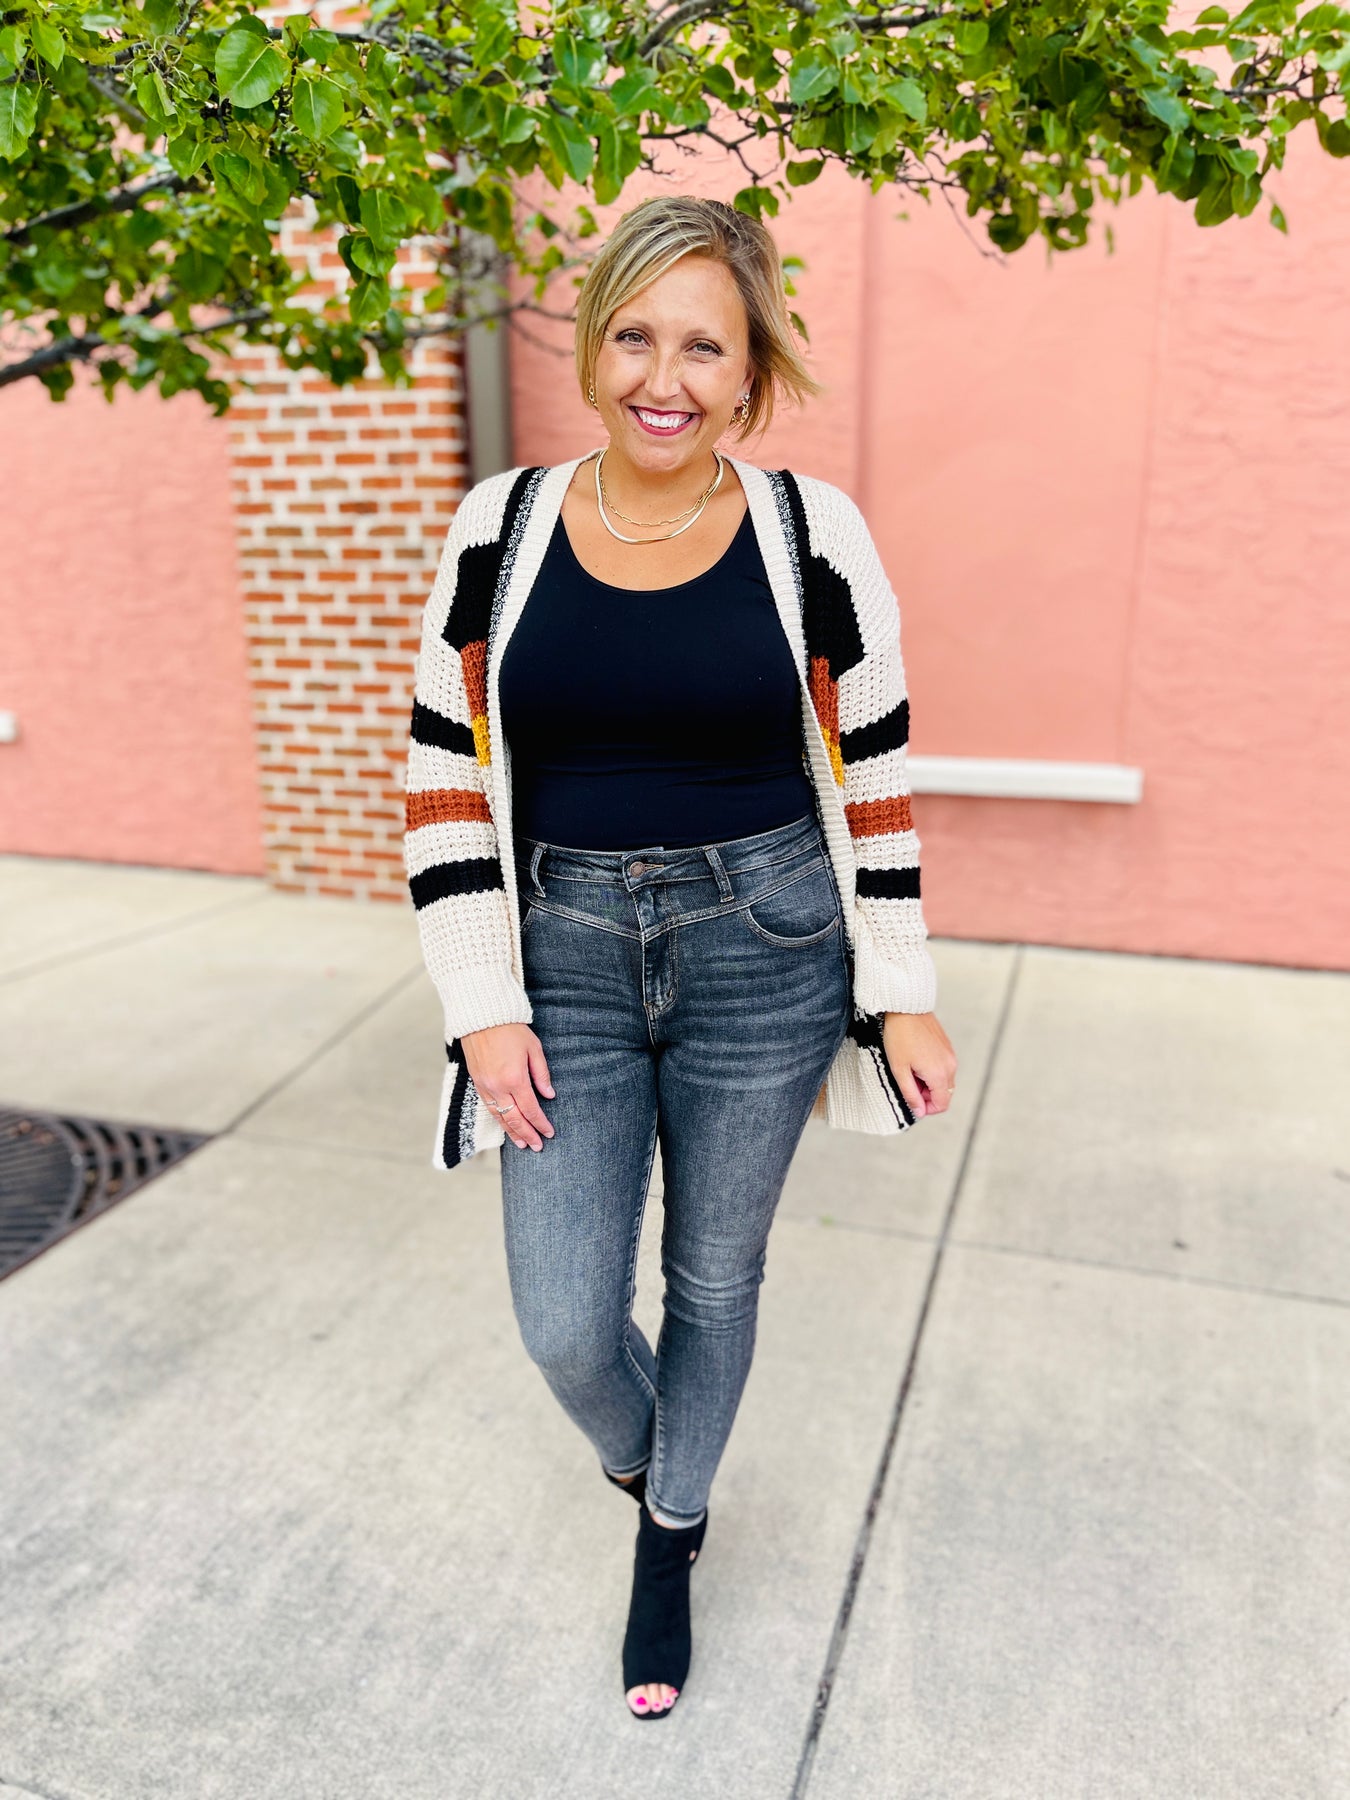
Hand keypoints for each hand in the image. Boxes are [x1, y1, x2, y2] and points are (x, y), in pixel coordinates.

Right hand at [460, 1022, 555, 1151]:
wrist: (482, 1017)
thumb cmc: (511, 1030)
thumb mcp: (534, 1049)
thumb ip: (541, 1074)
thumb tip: (549, 1095)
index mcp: (515, 1079)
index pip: (531, 1109)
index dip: (541, 1123)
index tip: (549, 1133)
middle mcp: (498, 1087)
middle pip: (515, 1118)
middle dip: (527, 1134)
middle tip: (537, 1147)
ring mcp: (485, 1086)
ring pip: (500, 1117)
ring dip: (511, 1132)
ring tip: (521, 1144)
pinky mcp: (477, 1082)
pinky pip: (489, 1107)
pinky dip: (499, 1119)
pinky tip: (505, 1126)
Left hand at [881, 1012, 956, 1118]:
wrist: (905, 1008)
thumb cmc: (899, 1037)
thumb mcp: (899, 1069)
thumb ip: (910, 1094)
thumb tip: (919, 1111)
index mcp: (939, 1074)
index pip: (942, 1104)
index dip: (927, 1109)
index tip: (912, 1102)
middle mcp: (950, 1066)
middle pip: (944, 1094)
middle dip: (927, 1096)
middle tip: (908, 1084)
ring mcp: (951, 1055)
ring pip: (944, 1081)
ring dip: (929, 1083)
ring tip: (910, 1070)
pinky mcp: (948, 1047)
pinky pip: (944, 1067)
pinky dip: (932, 1071)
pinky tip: (916, 1060)